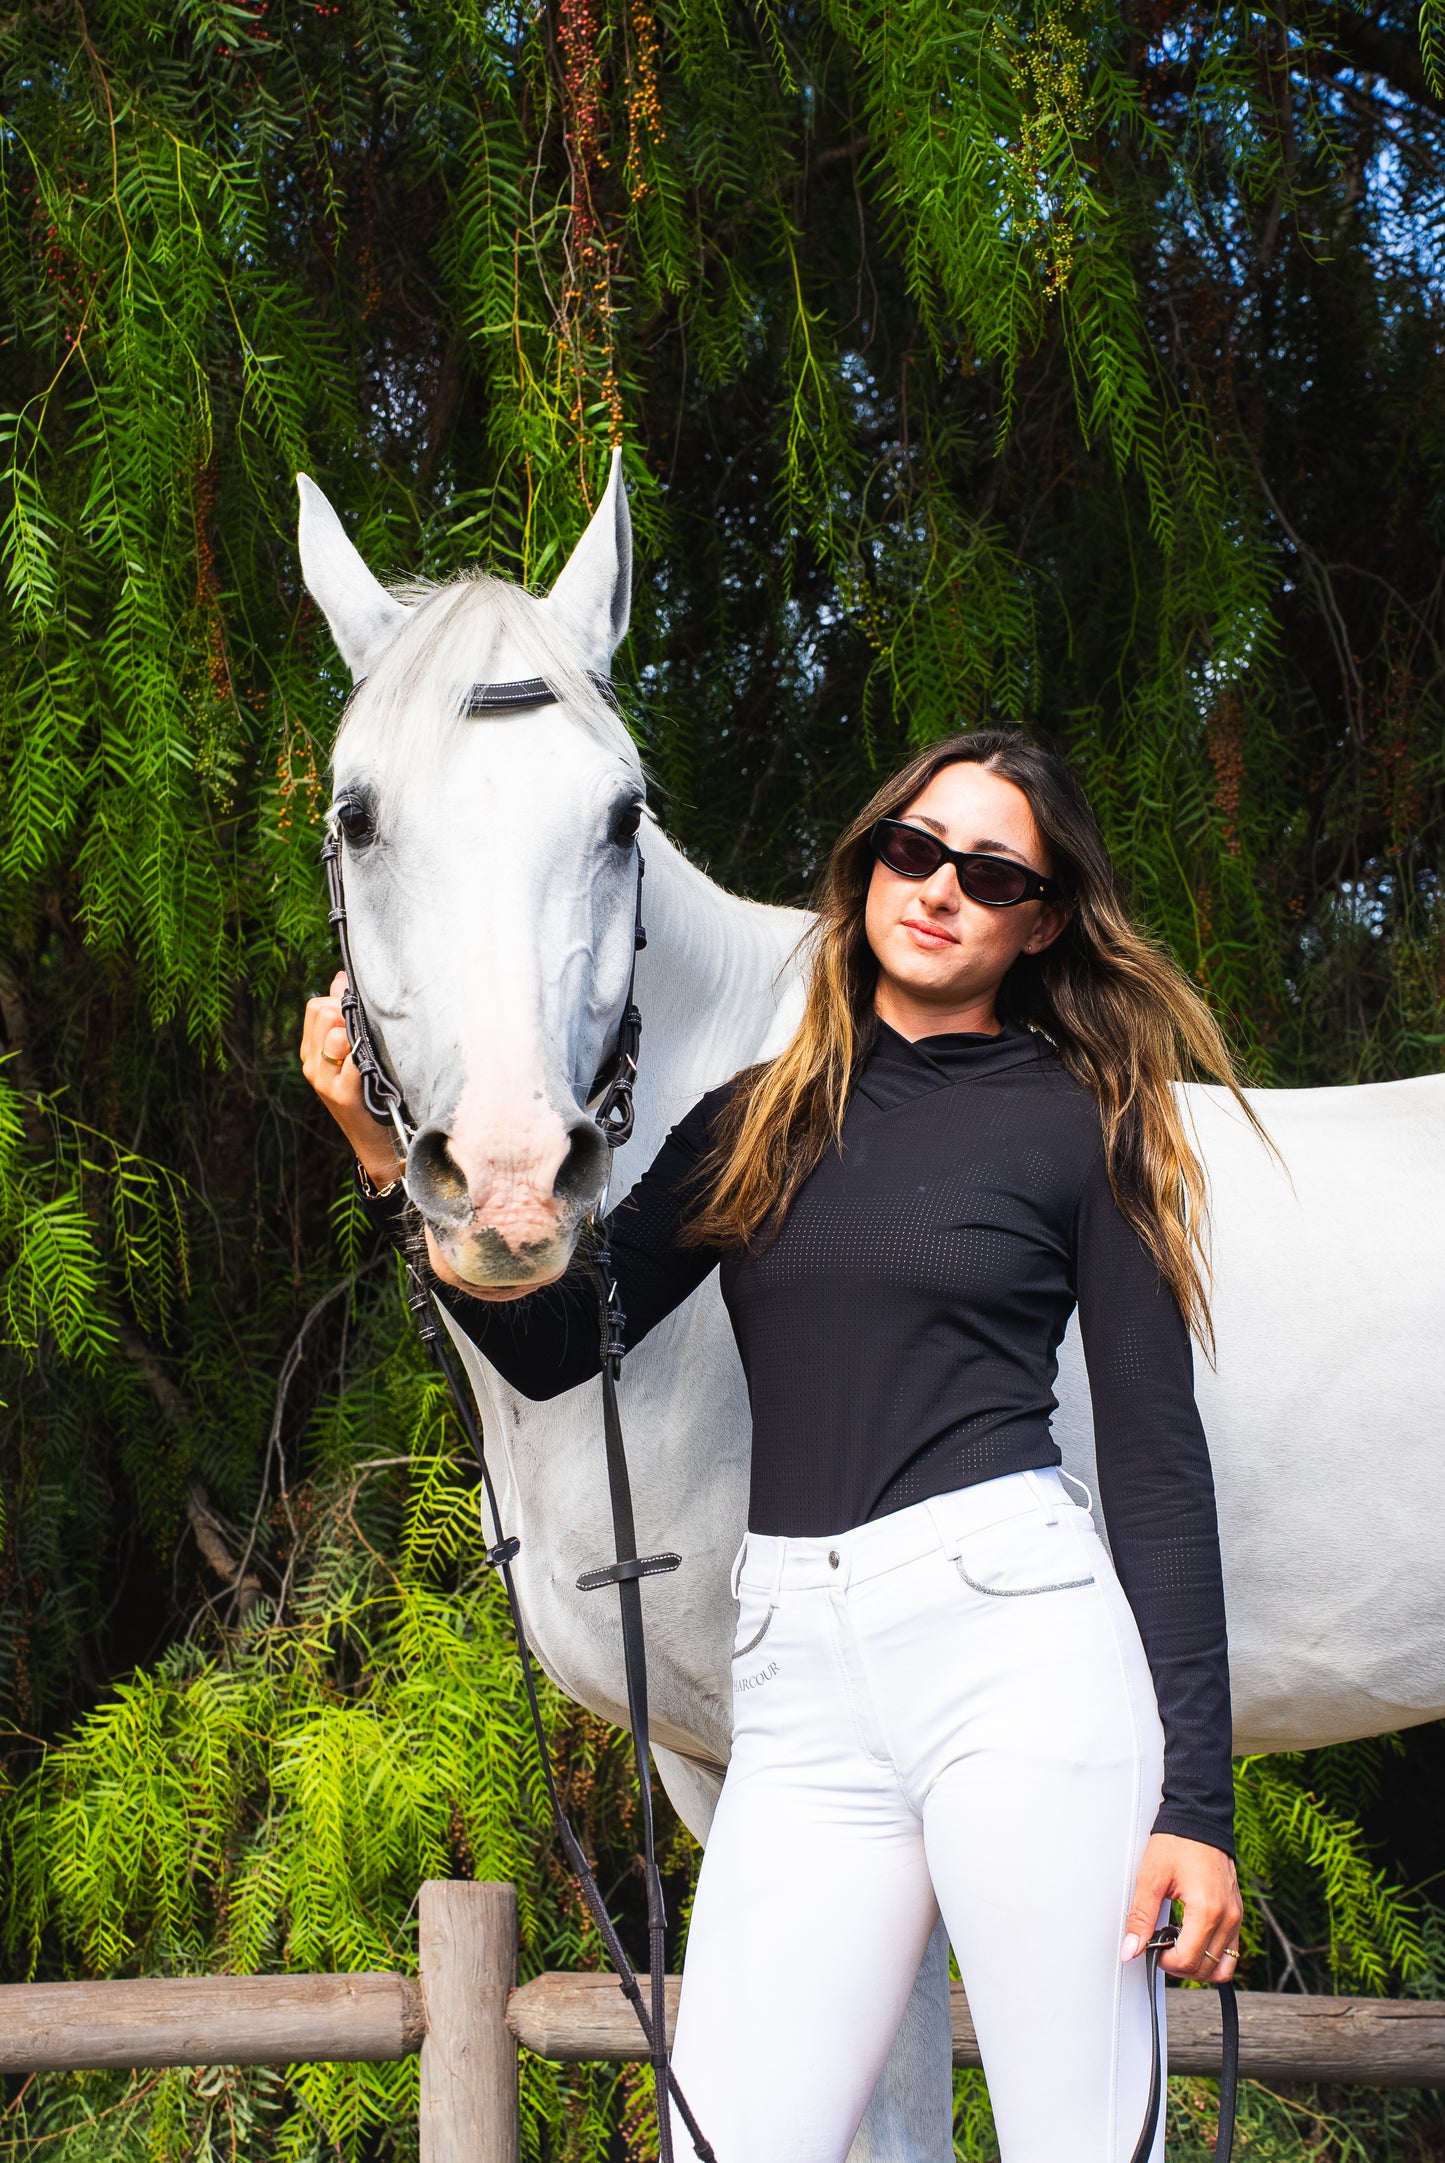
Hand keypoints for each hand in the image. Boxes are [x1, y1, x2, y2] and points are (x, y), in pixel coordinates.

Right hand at [299, 971, 404, 1189]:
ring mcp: (323, 1081)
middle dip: (348, 1014)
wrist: (380, 1144)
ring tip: (373, 1049)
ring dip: (358, 1033)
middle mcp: (312, 1065)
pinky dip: (366, 1053)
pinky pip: (353, 1057)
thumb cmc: (374, 1093)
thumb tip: (340, 977)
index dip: (339, 1002)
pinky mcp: (341, 1094)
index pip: (315, 1007)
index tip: (361, 1017)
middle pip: (323, 1013)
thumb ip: (345, 1016)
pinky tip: (378, 1061)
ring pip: (334, 1031)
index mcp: (312, 1052)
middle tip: (369, 1033)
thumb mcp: (355, 1054)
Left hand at [1121, 1833, 1242, 1981]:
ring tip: (1178, 1946)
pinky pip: (1231, 1952)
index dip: (1165, 1962)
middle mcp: (1227, 1917)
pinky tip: (1192, 1940)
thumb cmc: (1177, 1843)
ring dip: (1199, 1967)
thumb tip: (1130, 1950)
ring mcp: (1236, 1917)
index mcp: (1206, 1910)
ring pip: (1223, 1967)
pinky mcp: (1237, 1913)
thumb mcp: (1150, 1878)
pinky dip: (1212, 1956)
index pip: (1187, 1960)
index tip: (1153, 1948)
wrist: (1199, 1819)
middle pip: (1205, 1968)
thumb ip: (1140, 1918)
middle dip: (1179, 1966)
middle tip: (1161, 1946)